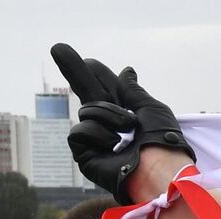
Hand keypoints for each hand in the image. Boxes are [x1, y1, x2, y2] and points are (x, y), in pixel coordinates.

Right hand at [50, 43, 193, 202]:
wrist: (159, 169)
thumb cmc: (162, 141)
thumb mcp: (150, 108)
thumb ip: (132, 91)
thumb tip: (127, 71)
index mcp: (127, 113)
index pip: (107, 88)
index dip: (97, 73)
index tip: (89, 61)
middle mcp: (110, 125)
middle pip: (87, 92)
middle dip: (74, 70)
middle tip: (58, 47)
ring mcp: (96, 139)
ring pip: (87, 110)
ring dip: (109, 115)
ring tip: (127, 129)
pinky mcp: (85, 154)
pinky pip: (80, 130)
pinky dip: (98, 133)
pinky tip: (113, 146)